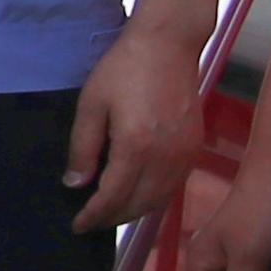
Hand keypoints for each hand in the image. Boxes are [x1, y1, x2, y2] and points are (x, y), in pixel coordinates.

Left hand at [64, 18, 206, 229]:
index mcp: (138, 147)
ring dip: (134, 212)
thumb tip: (75, 185)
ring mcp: (185, 155)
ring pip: (159, 200)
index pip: (114, 197)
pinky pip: (174, 186)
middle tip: (90, 221)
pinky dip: (154, 198)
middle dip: (113, 218)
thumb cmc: (123, 69)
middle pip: (139, 205)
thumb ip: (83, 148)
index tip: (77, 225)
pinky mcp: (195, 149)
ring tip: (109, 212)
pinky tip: (136, 194)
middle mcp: (166, 158)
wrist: (168, 46)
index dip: (94, 215)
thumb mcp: (91, 105)